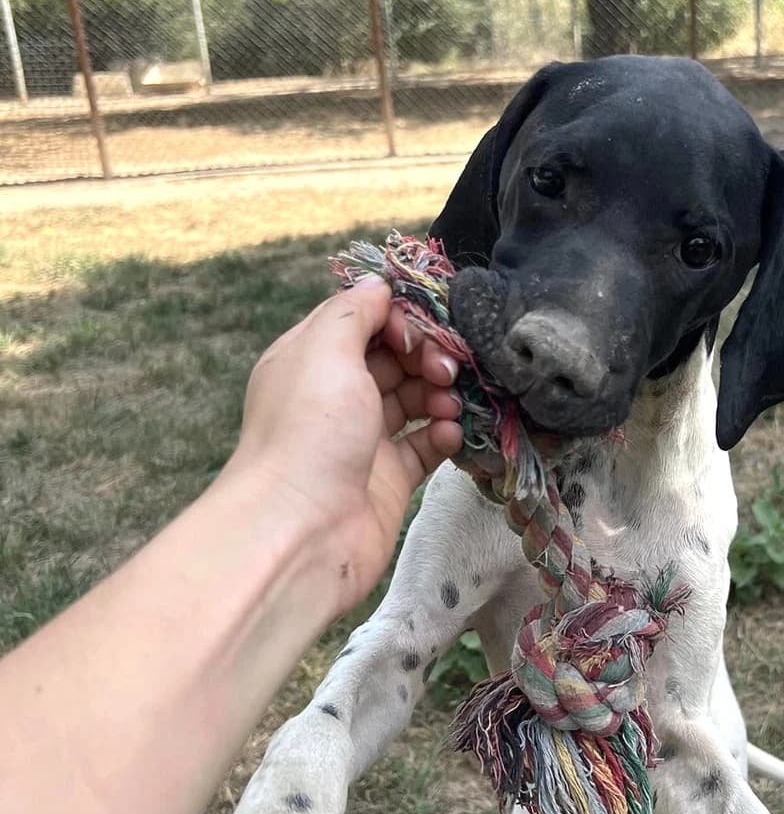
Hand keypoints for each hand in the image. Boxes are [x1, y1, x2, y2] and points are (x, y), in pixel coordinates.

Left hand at [226, 276, 462, 606]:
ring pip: (414, 399)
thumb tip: (380, 285)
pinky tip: (450, 432)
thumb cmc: (309, 432)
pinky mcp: (388, 478)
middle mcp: (335, 396)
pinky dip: (443, 433)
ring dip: (439, 392)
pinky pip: (426, 445)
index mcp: (310, 359)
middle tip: (445, 368)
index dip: (399, 318)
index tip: (421, 330)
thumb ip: (355, 311)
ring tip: (449, 402)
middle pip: (394, 357)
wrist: (303, 529)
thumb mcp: (325, 350)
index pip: (363, 320)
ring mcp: (362, 439)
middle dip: (427, 354)